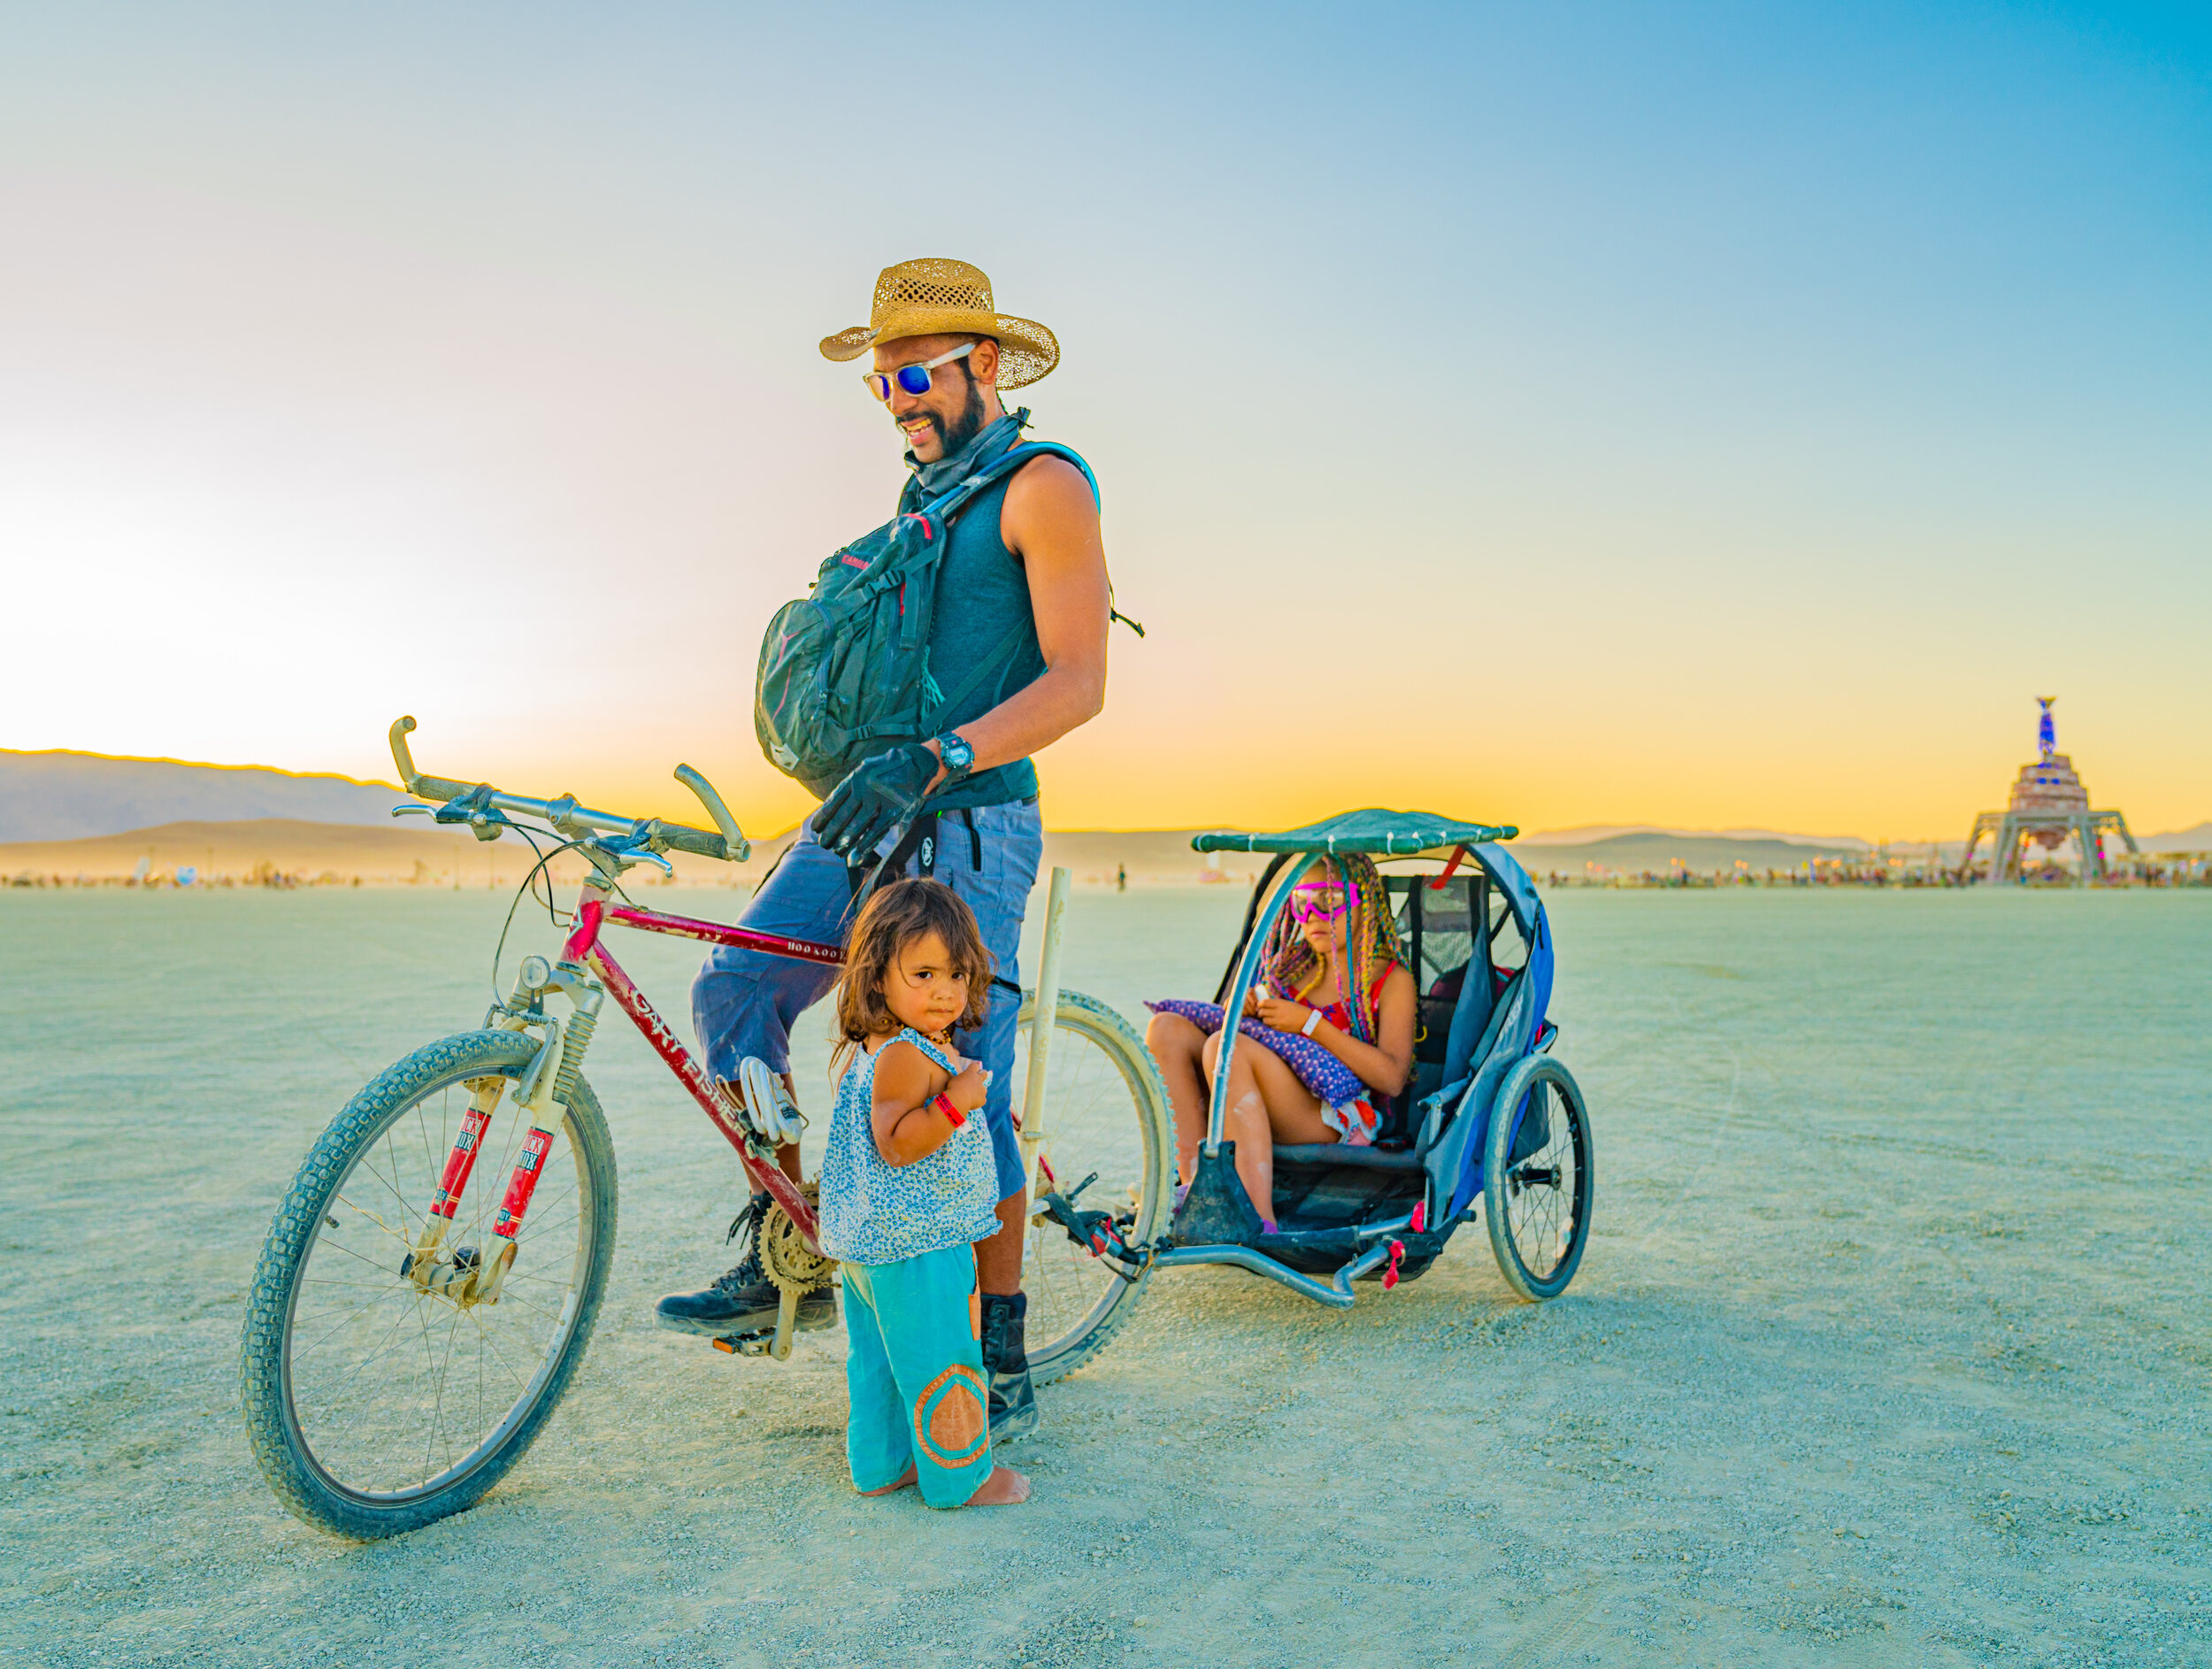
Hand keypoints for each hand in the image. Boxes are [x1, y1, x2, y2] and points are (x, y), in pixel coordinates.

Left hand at [815, 742, 936, 858]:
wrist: (915, 764)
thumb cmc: (885, 771)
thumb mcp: (864, 771)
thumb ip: (850, 787)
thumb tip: (829, 809)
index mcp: (856, 778)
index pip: (834, 801)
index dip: (823, 817)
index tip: (815, 829)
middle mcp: (865, 787)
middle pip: (843, 815)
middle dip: (831, 833)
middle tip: (823, 844)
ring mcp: (880, 799)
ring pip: (858, 825)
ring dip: (846, 840)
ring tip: (837, 851)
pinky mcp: (895, 810)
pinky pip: (877, 830)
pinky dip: (867, 842)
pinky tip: (858, 851)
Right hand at [946, 1058, 987, 1113]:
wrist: (958, 1100)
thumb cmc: (952, 1088)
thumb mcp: (953, 1080)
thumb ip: (960, 1078)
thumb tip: (961, 1080)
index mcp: (970, 1073)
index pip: (975, 1066)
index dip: (974, 1067)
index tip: (973, 1067)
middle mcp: (978, 1079)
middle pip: (984, 1074)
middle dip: (983, 1074)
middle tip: (981, 1075)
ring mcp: (982, 1089)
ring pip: (983, 1089)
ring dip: (979, 1091)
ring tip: (972, 1096)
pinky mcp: (983, 1099)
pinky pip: (982, 1099)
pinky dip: (977, 1101)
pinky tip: (972, 1104)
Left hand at [1251, 993, 1313, 1033]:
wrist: (1307, 1021)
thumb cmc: (1298, 1010)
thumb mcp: (1287, 1003)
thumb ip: (1276, 1003)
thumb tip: (1264, 1003)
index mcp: (1280, 1004)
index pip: (1264, 1002)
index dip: (1259, 1003)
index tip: (1259, 1004)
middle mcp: (1278, 1012)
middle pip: (1262, 1012)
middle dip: (1260, 1012)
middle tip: (1261, 1012)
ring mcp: (1279, 1021)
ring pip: (1264, 1020)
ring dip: (1264, 1018)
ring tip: (1268, 1017)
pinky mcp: (1280, 1028)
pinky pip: (1270, 1026)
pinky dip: (1270, 1024)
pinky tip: (1274, 1022)